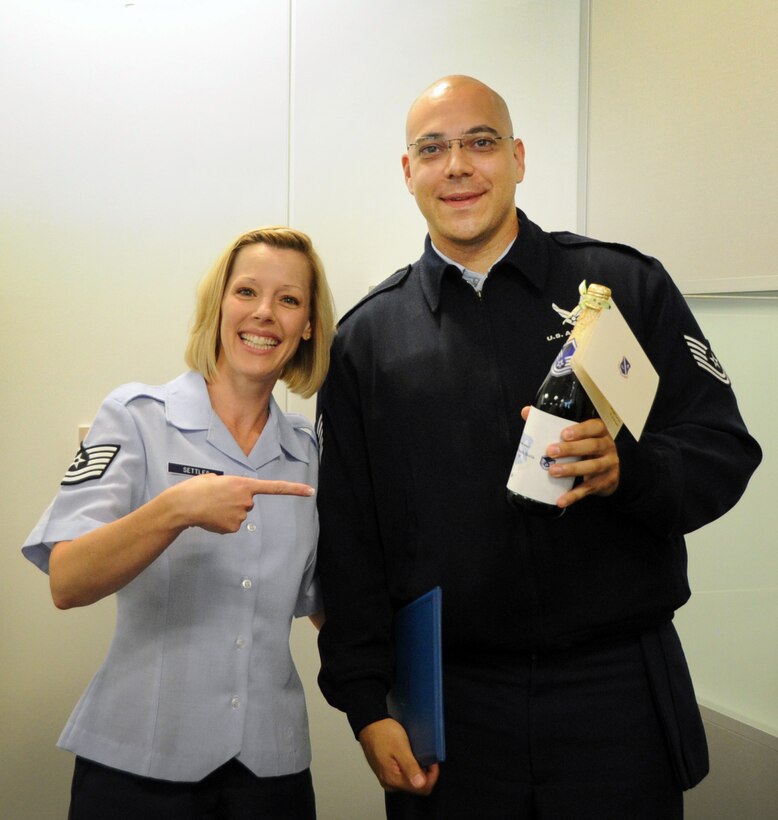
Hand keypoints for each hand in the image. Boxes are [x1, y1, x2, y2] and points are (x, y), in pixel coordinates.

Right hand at [169, 473, 314, 532]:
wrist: (183, 505)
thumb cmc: (196, 489)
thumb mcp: (215, 479)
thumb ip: (230, 485)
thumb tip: (230, 494)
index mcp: (244, 484)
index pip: (274, 488)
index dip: (294, 490)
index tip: (310, 491)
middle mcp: (246, 500)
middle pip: (247, 503)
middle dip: (235, 501)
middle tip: (217, 498)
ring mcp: (241, 516)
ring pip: (238, 515)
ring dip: (226, 512)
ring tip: (211, 507)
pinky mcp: (232, 528)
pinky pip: (231, 525)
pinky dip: (221, 522)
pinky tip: (210, 517)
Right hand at [358, 719, 439, 794]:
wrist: (369, 725)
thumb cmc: (383, 733)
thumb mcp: (400, 747)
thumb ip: (410, 767)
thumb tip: (420, 783)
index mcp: (393, 779)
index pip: (422, 788)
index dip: (432, 776)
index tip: (432, 761)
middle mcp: (389, 783)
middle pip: (416, 787)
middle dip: (424, 773)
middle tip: (424, 755)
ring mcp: (387, 779)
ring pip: (410, 782)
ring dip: (417, 770)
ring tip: (415, 754)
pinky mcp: (386, 773)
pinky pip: (403, 776)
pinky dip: (409, 768)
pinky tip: (408, 756)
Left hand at [520, 407, 619, 508]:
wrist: (609, 473)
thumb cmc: (585, 448)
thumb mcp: (577, 436)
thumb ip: (552, 424)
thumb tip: (526, 412)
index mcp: (600, 432)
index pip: (595, 427)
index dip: (580, 430)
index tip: (564, 434)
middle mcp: (607, 447)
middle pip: (592, 446)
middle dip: (571, 449)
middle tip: (550, 452)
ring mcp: (608, 465)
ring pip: (592, 467)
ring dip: (572, 469)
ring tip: (553, 471)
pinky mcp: (604, 483)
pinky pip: (588, 489)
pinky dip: (574, 495)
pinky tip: (560, 500)